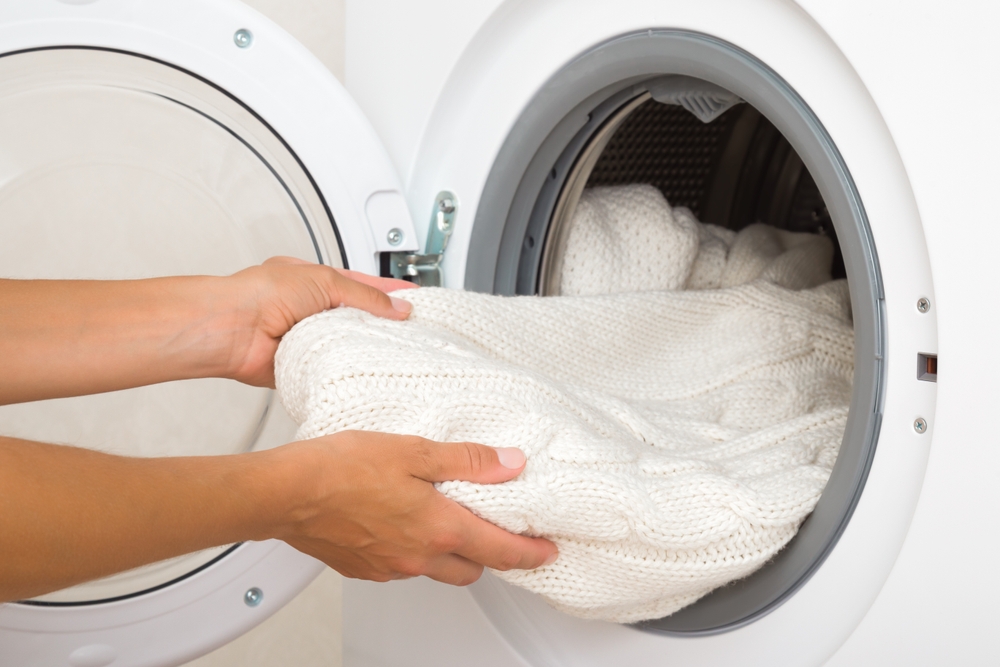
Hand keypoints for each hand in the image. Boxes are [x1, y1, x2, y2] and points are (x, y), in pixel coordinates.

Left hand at [222, 257, 414, 387]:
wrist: (232, 329)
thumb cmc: (262, 294)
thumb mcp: (325, 280)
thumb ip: (365, 295)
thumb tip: (396, 307)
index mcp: (317, 282)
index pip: (364, 285)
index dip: (392, 292)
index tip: (417, 300)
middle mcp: (313, 309)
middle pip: (359, 317)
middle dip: (384, 323)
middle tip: (414, 329)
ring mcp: (309, 337)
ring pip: (349, 343)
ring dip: (366, 345)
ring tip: (394, 347)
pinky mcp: (304, 364)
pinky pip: (334, 366)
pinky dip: (347, 366)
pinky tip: (363, 366)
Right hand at [269, 431, 558, 584]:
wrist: (284, 493)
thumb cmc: (340, 468)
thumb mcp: (414, 450)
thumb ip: (467, 461)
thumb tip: (510, 463)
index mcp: (438, 528)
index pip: (500, 550)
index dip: (530, 553)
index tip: (547, 551)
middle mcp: (417, 556)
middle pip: (471, 569)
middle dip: (488, 555)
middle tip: (494, 531)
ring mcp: (388, 567)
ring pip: (434, 570)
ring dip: (447, 552)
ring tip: (441, 518)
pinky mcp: (362, 568)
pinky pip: (400, 566)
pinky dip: (411, 551)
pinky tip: (398, 522)